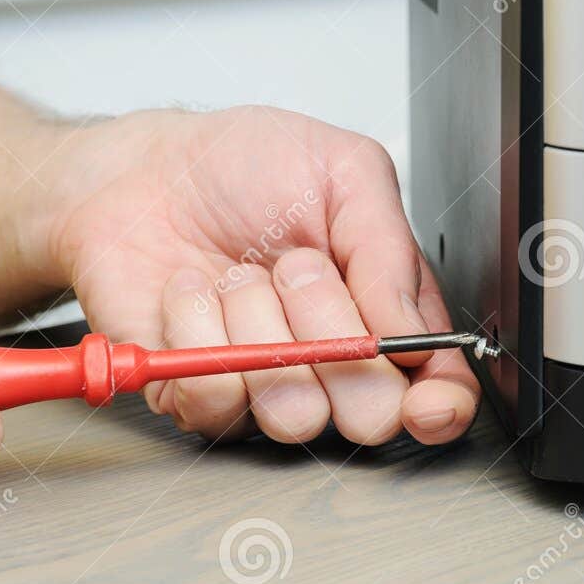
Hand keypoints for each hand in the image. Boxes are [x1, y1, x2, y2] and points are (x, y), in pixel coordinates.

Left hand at [48, 107, 480, 445]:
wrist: (142, 171)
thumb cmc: (242, 166)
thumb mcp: (344, 172)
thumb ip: (391, 249)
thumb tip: (411, 332)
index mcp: (385, 314)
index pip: (437, 393)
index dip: (440, 407)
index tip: (425, 400)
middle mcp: (332, 365)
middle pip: (370, 417)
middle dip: (336, 337)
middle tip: (298, 270)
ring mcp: (266, 387)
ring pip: (294, 414)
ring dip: (261, 327)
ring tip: (239, 274)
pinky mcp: (198, 397)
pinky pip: (218, 403)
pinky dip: (199, 333)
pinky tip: (194, 294)